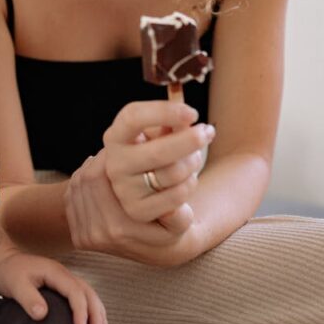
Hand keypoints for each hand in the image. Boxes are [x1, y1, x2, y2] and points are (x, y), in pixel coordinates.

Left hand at [0, 252, 108, 323]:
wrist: (5, 262)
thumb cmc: (10, 272)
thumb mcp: (15, 284)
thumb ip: (28, 298)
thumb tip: (42, 314)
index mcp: (55, 272)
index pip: (75, 291)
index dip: (80, 310)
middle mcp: (65, 274)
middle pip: (88, 293)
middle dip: (96, 314)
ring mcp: (66, 280)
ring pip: (90, 295)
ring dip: (98, 314)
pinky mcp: (64, 287)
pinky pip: (84, 298)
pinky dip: (93, 312)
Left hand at [65, 149, 192, 263]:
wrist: (160, 253)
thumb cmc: (172, 229)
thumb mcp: (181, 221)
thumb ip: (177, 214)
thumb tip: (170, 207)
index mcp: (118, 229)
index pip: (99, 178)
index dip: (108, 156)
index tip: (121, 144)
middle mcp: (96, 235)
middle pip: (85, 181)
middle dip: (98, 160)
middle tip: (113, 147)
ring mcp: (84, 237)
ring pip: (76, 187)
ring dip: (89, 170)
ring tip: (107, 160)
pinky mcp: (78, 237)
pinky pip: (72, 199)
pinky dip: (82, 183)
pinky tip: (98, 175)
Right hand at [102, 101, 214, 230]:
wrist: (143, 191)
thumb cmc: (154, 154)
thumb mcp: (157, 134)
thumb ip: (170, 124)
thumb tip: (187, 119)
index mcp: (115, 138)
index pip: (132, 117)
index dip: (164, 112)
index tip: (192, 113)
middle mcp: (115, 165)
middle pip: (158, 151)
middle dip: (191, 140)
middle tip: (208, 132)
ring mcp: (124, 191)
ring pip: (173, 174)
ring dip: (192, 163)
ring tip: (193, 159)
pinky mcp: (138, 212)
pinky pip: (178, 195)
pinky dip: (189, 184)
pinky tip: (187, 181)